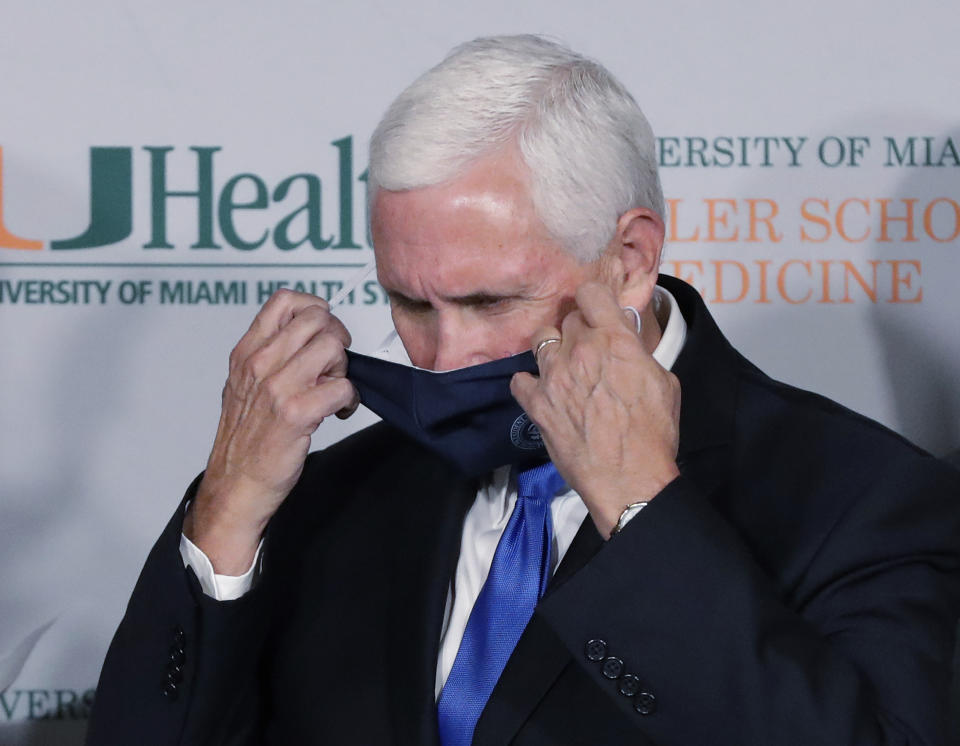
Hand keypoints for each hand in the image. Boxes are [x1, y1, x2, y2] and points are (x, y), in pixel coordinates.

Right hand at [184, 290, 358, 572]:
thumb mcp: (243, 384)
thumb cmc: (244, 438)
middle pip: (318, 320)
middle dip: (337, 339)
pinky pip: (342, 386)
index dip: (316, 309)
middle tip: (333, 365)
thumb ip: (270, 355)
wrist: (235, 485)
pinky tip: (339, 412)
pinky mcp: (296, 413)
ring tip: (334, 389)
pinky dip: (349, 400)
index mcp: (247, 352)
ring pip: (333, 347)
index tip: (323, 330)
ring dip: (344, 368)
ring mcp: (277, 387)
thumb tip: (309, 335)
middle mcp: (260, 364)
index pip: (285, 301)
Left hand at [510, 282, 680, 537]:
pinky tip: (541, 392)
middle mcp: (580, 350)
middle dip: (578, 330)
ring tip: (564, 368)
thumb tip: (624, 336)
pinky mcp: (536, 403)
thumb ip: (639, 352)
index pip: (591, 293)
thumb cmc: (654, 433)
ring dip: (553, 350)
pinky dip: (529, 383)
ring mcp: (553, 376)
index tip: (596, 309)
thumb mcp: (664, 382)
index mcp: (614, 340)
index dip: (593, 298)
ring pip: (541, 341)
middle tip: (588, 350)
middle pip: (568, 319)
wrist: (629, 479)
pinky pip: (520, 379)